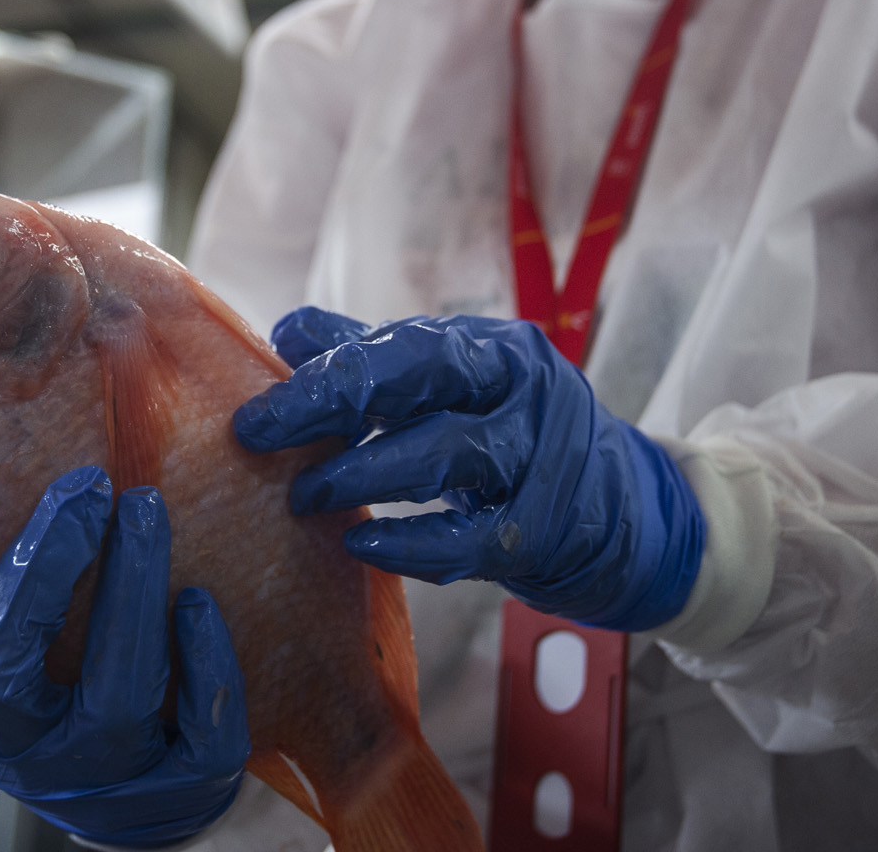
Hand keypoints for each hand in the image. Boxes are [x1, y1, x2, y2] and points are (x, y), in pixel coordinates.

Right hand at [0, 458, 249, 847]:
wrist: (142, 801)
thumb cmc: (67, 686)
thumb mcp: (14, 641)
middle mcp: (16, 745)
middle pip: (2, 671)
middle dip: (40, 571)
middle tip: (84, 483)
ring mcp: (95, 777)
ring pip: (111, 700)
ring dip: (130, 595)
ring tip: (147, 509)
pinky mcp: (175, 793)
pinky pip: (197, 738)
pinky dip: (204, 667)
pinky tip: (202, 603)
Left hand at [238, 311, 705, 631]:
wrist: (619, 511)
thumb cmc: (513, 437)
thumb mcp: (452, 386)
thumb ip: (372, 356)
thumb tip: (285, 331)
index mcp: (495, 349)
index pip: (405, 346)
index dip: (328, 371)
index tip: (259, 404)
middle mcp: (525, 391)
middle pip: (423, 384)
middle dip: (332, 407)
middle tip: (260, 440)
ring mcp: (541, 459)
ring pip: (446, 457)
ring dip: (364, 475)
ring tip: (304, 496)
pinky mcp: (544, 530)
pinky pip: (468, 539)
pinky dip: (410, 543)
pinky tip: (361, 545)